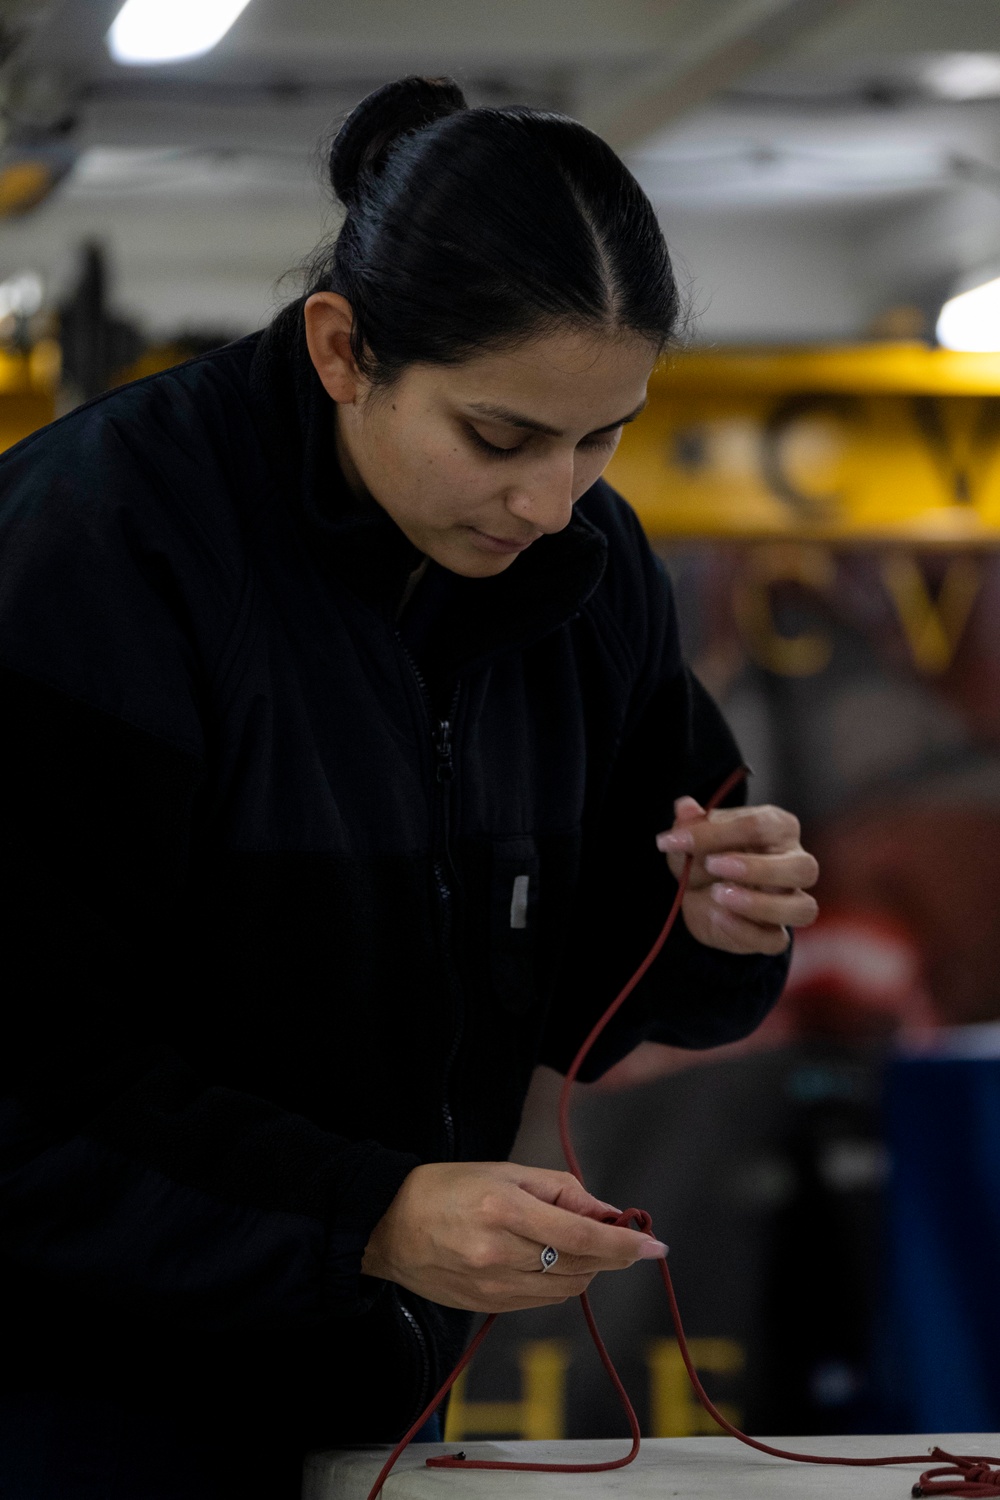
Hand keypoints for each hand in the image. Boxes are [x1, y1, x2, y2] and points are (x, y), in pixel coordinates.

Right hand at [361, 1161, 666, 1312]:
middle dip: (609, 1254)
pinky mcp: (487, 1307)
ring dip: (587, 1268)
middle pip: (581, 1266)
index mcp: (506, 1209)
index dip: (624, 1245)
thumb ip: (562, 1190)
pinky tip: (552, 1261)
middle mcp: (501, 1253)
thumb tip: (607, 1213)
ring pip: (566, 1288)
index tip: (655, 1246)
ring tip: (578, 1243)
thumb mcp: (506, 1171)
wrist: (389, 1225)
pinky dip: (560, 1282)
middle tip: (618, 1236)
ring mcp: (493, 1287)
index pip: (583, 1236)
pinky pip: (543, 1301)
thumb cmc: (448, 1187)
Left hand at [656, 798, 817, 955]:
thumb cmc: (705, 856)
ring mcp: (789, 902)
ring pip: (803, 909)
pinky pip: (776, 940)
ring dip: (762, 905)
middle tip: (712, 865)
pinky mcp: (774, 934)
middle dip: (758, 868)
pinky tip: (718, 917)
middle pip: (803, 868)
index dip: (716, 832)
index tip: (676, 840)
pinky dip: (746, 931)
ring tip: (719, 895)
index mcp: (778, 827)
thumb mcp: (691, 838)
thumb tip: (684, 807)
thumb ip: (690, 823)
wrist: (700, 896)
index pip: (760, 826)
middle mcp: (794, 863)